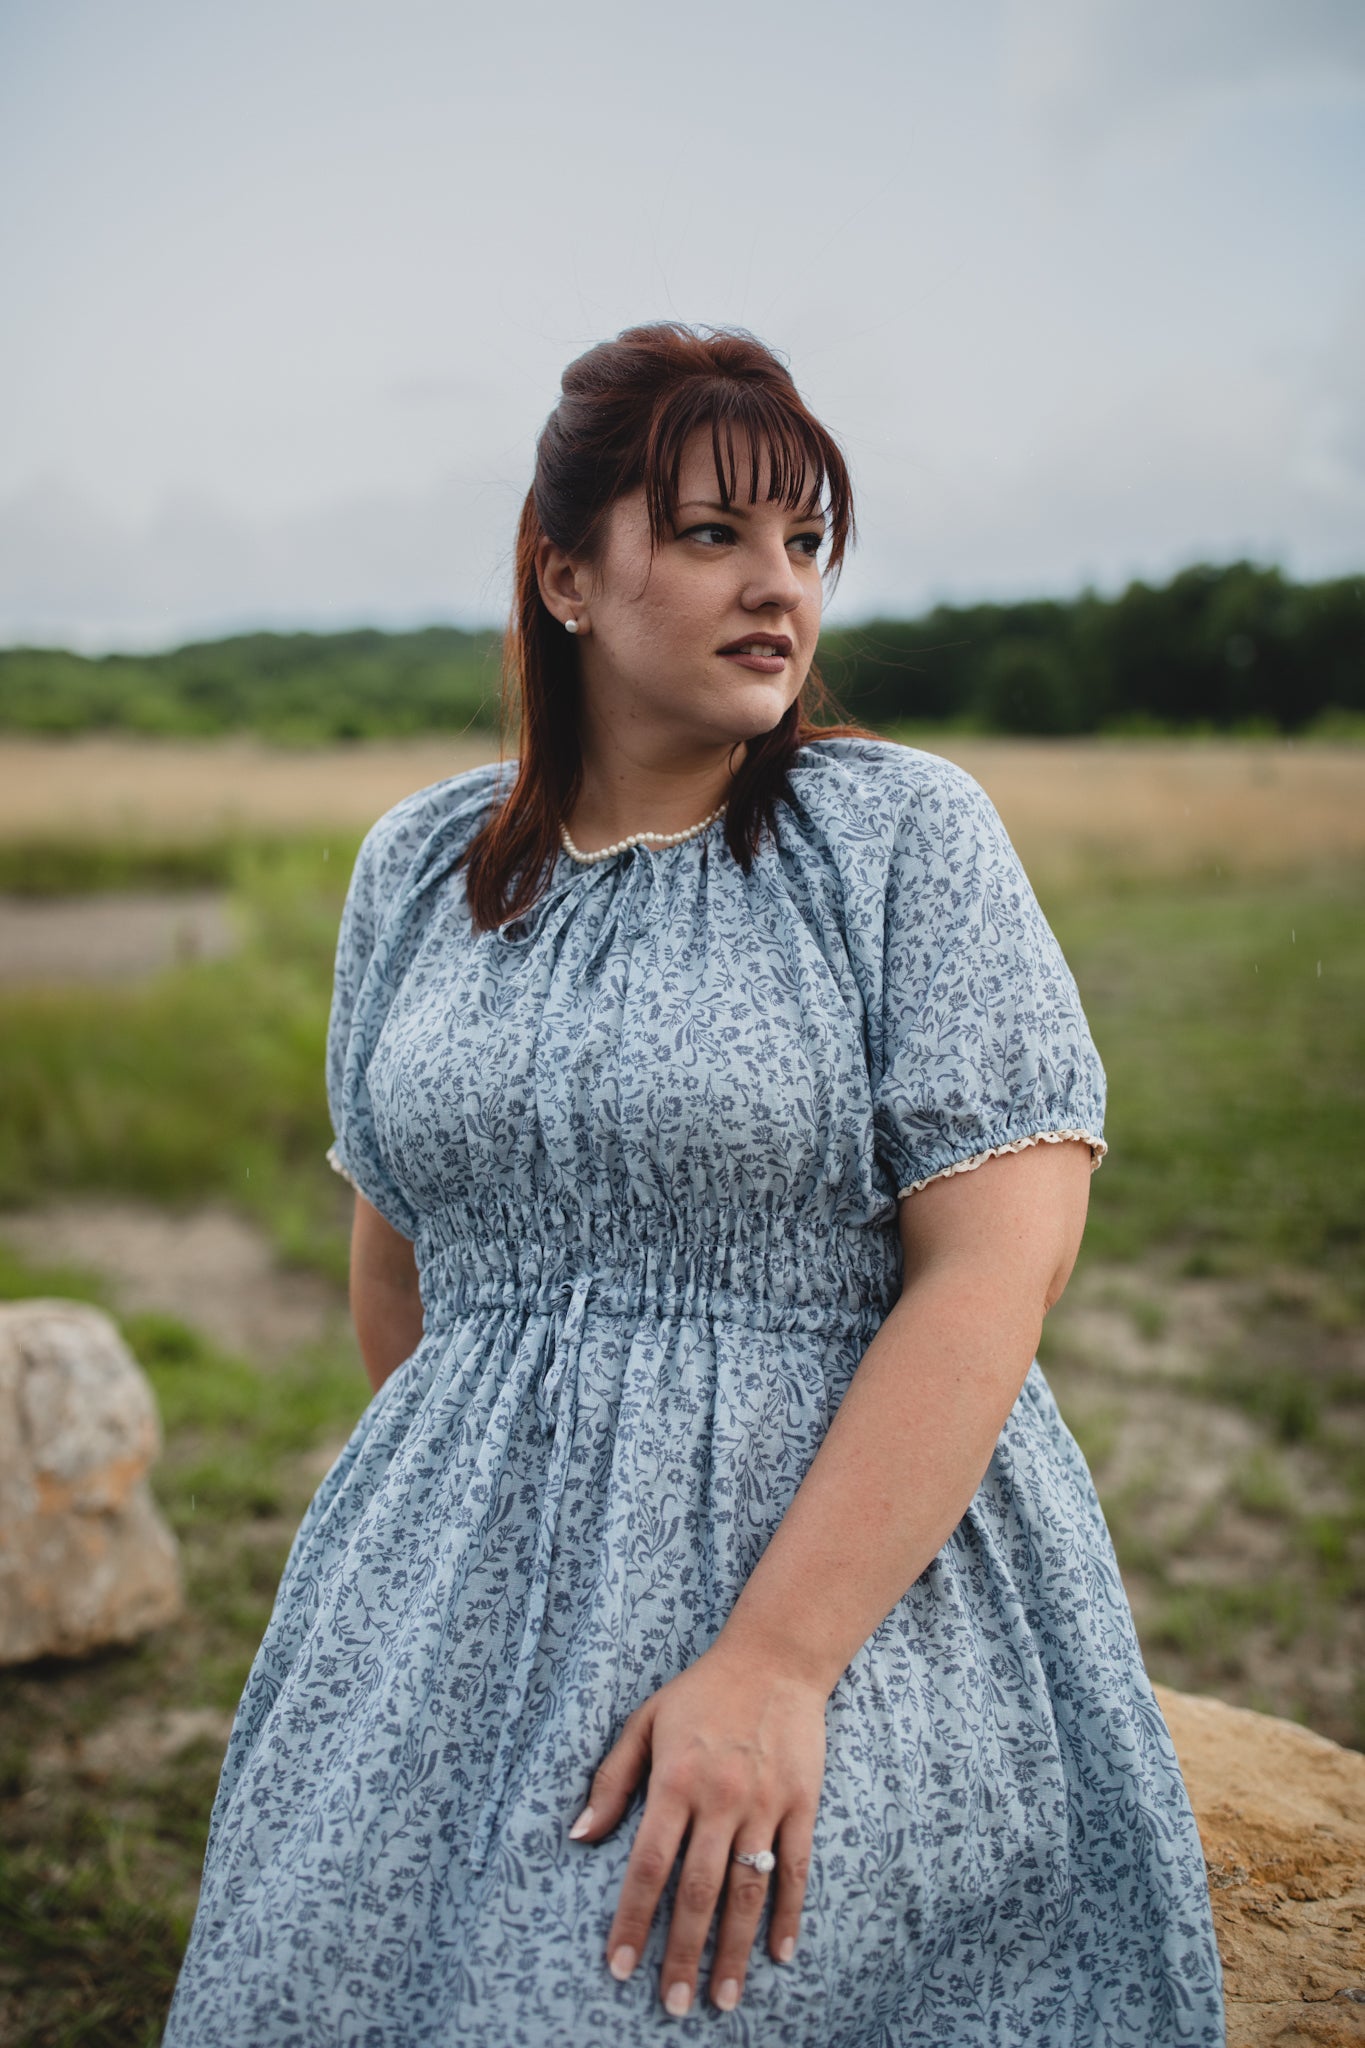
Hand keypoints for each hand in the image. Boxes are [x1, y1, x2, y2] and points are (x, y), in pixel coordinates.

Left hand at [567, 1641, 826, 2016]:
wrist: (775, 1657)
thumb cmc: (701, 1691)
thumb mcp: (645, 1722)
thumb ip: (612, 1780)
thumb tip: (579, 1837)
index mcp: (674, 1780)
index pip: (649, 1865)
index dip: (633, 1920)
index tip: (621, 1966)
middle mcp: (719, 1797)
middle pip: (698, 1890)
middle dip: (683, 1953)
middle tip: (673, 2004)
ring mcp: (765, 1802)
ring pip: (747, 1890)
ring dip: (734, 1949)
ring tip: (723, 1998)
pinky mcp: (802, 1802)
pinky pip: (795, 1868)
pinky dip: (789, 1914)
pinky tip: (780, 1953)